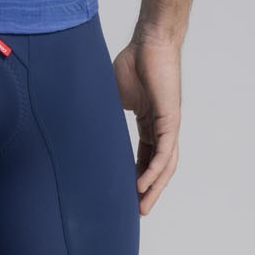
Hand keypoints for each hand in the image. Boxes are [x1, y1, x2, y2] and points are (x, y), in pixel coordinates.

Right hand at [112, 33, 181, 215]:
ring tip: (141, 207)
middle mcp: (162, 127)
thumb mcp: (114, 96)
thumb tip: (83, 121)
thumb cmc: (133, 62)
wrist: (150, 43)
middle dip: (148, 191)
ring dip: (154, 188)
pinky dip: (154, 171)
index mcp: (150, 122)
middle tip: (136, 212)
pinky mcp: (171, 120)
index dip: (137, 176)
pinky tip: (143, 185)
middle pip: (157, 167)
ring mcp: (168, 125)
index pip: (145, 156)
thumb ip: (106, 114)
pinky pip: (163, 153)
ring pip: (164, 166)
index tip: (125, 194)